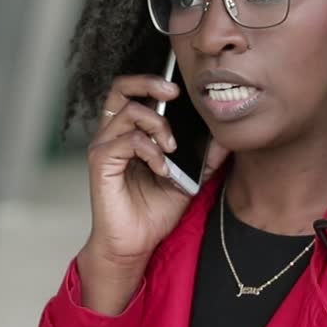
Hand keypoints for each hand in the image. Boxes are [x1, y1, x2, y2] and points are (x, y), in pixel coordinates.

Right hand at [78, 74, 228, 314]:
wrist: (134, 244)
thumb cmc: (152, 212)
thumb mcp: (187, 180)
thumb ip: (204, 159)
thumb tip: (226, 140)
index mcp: (128, 134)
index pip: (133, 92)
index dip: (153, 82)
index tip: (181, 89)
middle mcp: (112, 135)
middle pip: (120, 88)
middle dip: (149, 83)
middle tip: (174, 93)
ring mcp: (104, 147)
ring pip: (128, 112)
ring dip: (158, 125)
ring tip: (172, 148)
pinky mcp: (100, 163)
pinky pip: (127, 140)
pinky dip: (150, 150)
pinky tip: (162, 167)